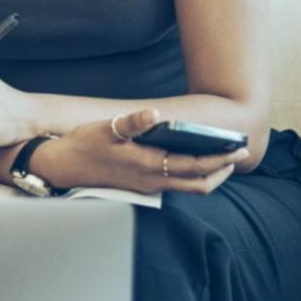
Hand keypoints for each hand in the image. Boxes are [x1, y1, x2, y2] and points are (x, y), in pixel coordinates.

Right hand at [33, 108, 245, 196]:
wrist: (61, 167)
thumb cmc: (84, 145)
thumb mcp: (106, 128)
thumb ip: (132, 122)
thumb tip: (154, 114)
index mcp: (148, 166)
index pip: (195, 167)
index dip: (220, 159)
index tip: (238, 149)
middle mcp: (152, 182)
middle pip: (198, 184)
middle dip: (221, 171)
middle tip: (239, 155)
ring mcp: (147, 187)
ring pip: (188, 187)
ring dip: (208, 174)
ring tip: (221, 157)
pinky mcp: (141, 186)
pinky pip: (175, 184)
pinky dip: (191, 174)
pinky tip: (191, 159)